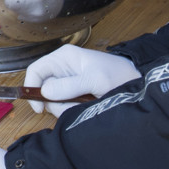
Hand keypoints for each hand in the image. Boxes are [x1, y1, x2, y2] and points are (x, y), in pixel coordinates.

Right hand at [24, 44, 139, 115]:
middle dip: (56, 102)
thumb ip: (70, 86)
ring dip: (67, 107)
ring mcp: (67, 83)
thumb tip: (45, 91)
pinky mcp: (73, 94)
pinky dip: (73, 110)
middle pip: (44, 89)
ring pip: (54, 100)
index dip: (32, 88)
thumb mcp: (94, 79)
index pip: (36, 70)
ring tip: (86, 105)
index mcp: (63, 57)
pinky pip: (64, 105)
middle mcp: (62, 69)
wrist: (136, 82)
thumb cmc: (117, 74)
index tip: (39, 108)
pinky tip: (87, 107)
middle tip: (74, 106)